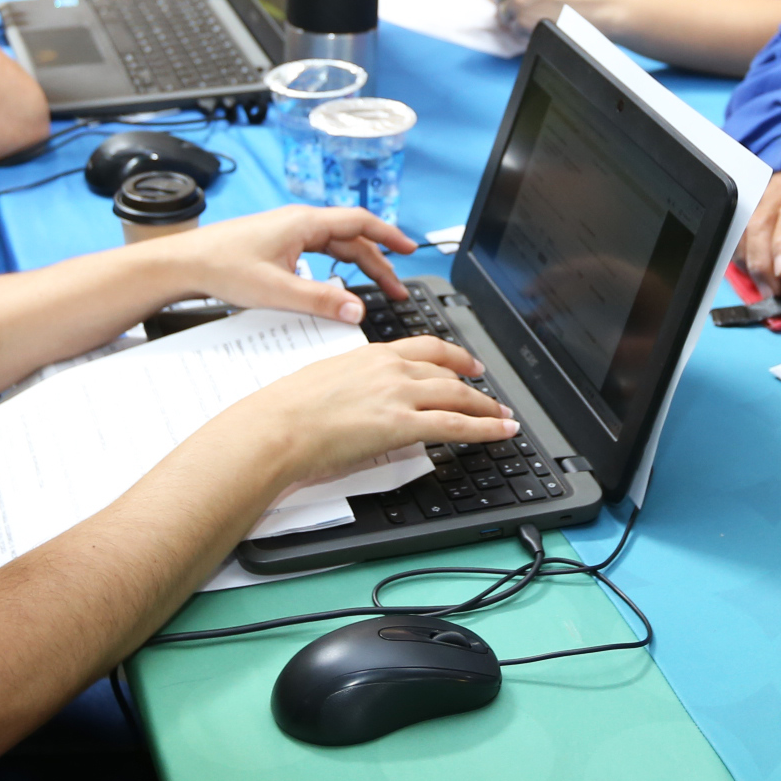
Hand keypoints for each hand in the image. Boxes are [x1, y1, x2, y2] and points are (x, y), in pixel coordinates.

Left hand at [163, 205, 416, 320]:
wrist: (184, 263)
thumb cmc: (222, 267)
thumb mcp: (276, 290)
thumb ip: (320, 300)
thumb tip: (357, 310)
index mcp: (305, 223)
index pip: (360, 223)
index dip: (389, 236)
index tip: (411, 249)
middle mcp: (300, 222)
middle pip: (352, 238)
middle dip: (380, 262)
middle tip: (398, 287)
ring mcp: (288, 232)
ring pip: (336, 245)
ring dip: (360, 265)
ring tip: (378, 287)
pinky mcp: (278, 244)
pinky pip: (319, 251)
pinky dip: (338, 266)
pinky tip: (339, 283)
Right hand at [229, 336, 515, 490]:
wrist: (276, 426)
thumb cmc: (287, 409)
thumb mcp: (326, 380)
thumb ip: (355, 384)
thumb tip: (365, 399)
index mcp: (371, 354)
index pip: (426, 348)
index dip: (454, 356)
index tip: (467, 364)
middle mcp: (391, 368)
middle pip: (447, 373)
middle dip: (475, 385)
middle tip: (491, 395)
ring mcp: (399, 395)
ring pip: (458, 396)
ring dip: (487, 408)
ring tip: (503, 417)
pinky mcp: (402, 424)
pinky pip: (457, 425)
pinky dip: (487, 428)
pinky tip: (502, 431)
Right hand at [741, 159, 780, 294]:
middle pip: (761, 221)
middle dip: (762, 261)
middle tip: (774, 293)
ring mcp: (770, 191)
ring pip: (745, 223)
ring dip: (749, 258)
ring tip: (765, 289)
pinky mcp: (759, 200)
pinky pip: (740, 226)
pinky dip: (743, 251)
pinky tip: (754, 272)